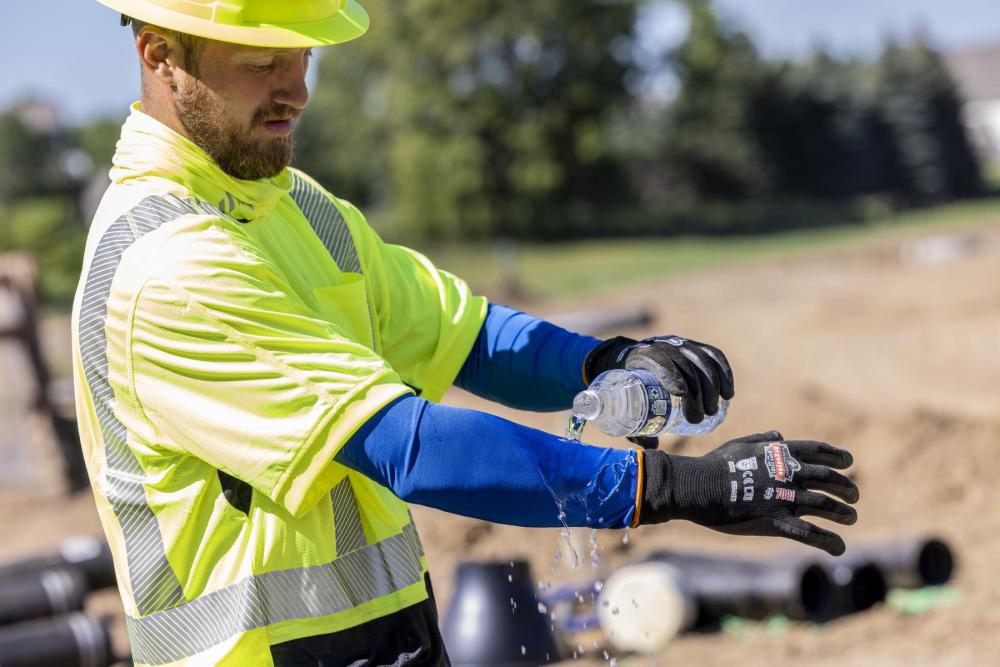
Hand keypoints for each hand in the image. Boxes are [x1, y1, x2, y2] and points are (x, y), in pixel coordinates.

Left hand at [584, 335, 733, 423]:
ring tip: (712, 410)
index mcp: (640, 355)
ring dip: (712, 386)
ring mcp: (680, 344)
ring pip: (702, 359)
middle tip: (699, 417)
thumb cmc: (628, 388)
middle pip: (684, 363)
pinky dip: (724, 373)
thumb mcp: (625, 401)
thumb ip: (636, 424)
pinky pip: (714, 355)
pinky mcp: (694, 347)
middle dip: (696, 390)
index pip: (658, 359)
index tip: (680, 395)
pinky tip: (728, 393)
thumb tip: (651, 448)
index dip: (670, 374)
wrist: (628, 358)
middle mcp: (662, 344)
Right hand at [639, 431, 858, 555]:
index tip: (848, 462)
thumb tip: (779, 436)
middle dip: (847, 487)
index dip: (838, 456)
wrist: (700, 486)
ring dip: (845, 513)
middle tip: (854, 495)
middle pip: (831, 479)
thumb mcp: (739, 444)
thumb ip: (762, 439)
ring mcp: (787, 498)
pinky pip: (812, 534)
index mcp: (782, 453)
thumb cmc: (715, 464)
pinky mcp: (779, 522)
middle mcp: (791, 474)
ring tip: (851, 517)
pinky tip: (839, 548)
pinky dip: (830, 542)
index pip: (820, 451)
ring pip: (828, 507)